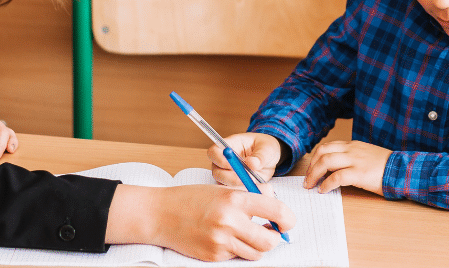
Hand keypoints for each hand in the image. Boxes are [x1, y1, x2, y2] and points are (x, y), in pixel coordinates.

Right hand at [106, 183, 294, 261]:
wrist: (160, 214)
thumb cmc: (190, 199)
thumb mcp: (221, 190)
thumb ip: (248, 197)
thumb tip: (274, 206)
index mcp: (234, 199)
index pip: (276, 210)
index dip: (288, 219)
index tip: (287, 222)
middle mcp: (229, 221)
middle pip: (269, 240)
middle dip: (274, 238)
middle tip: (271, 232)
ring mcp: (221, 241)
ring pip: (255, 253)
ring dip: (256, 246)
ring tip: (245, 234)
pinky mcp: (213, 256)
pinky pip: (236, 258)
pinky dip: (237, 250)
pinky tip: (225, 239)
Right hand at [208, 133, 283, 190]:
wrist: (270, 159)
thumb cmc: (266, 148)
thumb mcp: (268, 148)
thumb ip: (260, 156)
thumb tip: (251, 163)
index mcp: (229, 146)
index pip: (214, 152)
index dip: (219, 159)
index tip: (232, 165)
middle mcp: (224, 161)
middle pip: (216, 172)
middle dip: (230, 178)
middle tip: (245, 179)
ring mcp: (227, 175)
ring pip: (224, 185)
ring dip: (237, 186)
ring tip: (253, 183)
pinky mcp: (234, 186)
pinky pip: (233, 193)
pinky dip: (242, 193)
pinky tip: (252, 189)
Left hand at [303, 140, 390, 195]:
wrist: (403, 170)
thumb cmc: (387, 166)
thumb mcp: (368, 155)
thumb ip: (353, 157)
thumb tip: (337, 169)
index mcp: (353, 145)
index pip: (327, 146)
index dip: (316, 158)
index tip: (312, 168)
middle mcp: (352, 150)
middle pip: (322, 152)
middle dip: (311, 166)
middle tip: (307, 179)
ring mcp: (355, 160)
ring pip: (326, 162)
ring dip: (314, 174)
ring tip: (311, 185)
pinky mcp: (359, 173)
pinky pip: (336, 177)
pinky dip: (326, 184)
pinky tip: (324, 190)